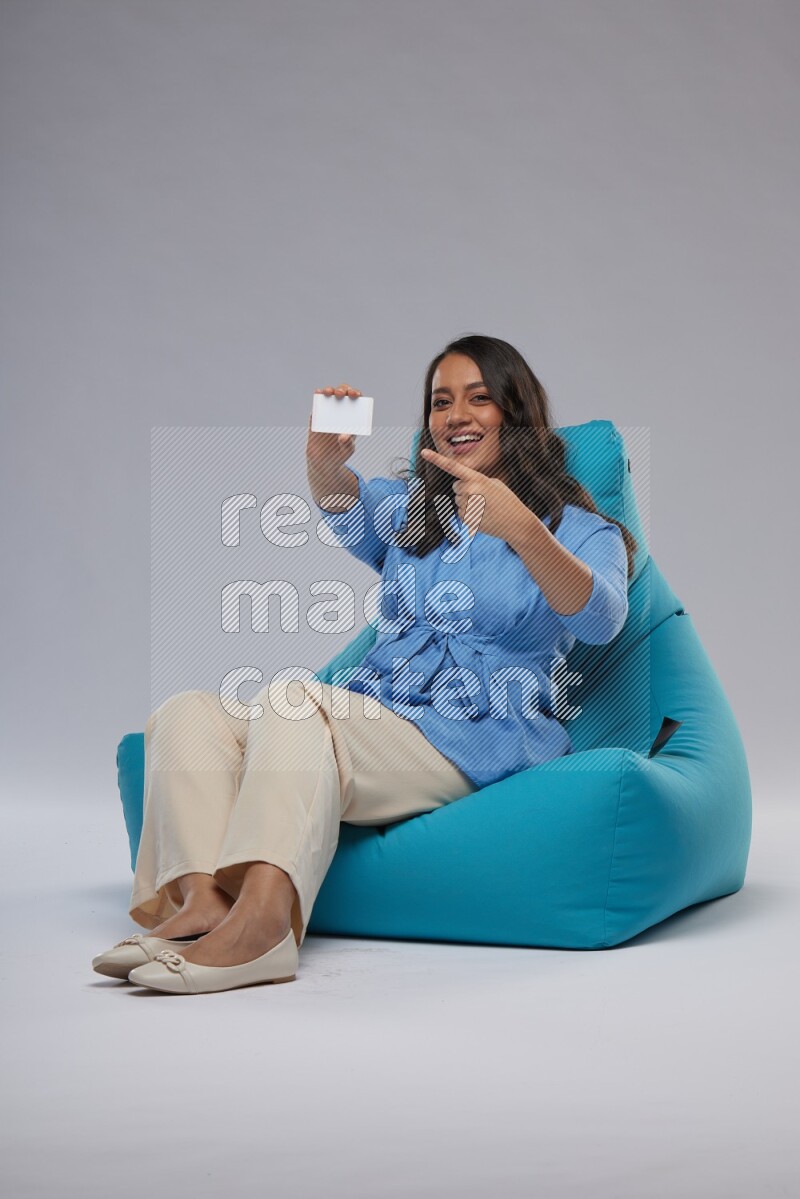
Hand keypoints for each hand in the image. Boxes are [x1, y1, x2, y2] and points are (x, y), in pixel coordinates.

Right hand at [306, 384, 361, 470]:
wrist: (323, 462)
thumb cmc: (340, 454)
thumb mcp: (347, 451)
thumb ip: (347, 444)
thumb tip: (343, 437)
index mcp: (352, 418)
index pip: (356, 401)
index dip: (356, 393)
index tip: (355, 394)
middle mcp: (340, 412)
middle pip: (343, 394)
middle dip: (342, 389)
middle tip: (340, 394)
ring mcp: (327, 413)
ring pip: (329, 396)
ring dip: (329, 390)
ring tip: (328, 393)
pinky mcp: (316, 417)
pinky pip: (317, 405)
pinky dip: (317, 397)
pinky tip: (318, 393)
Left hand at [419, 446, 535, 542]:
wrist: (515, 522)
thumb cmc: (506, 500)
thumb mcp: (493, 483)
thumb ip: (475, 480)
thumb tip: (460, 488)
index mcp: (476, 478)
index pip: (453, 467)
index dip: (436, 459)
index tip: (423, 452)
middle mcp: (469, 490)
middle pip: (456, 486)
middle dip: (466, 489)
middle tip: (483, 496)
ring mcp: (466, 505)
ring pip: (458, 499)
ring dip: (468, 502)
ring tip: (485, 506)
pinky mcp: (465, 519)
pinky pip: (460, 511)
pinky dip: (469, 513)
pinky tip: (482, 515)